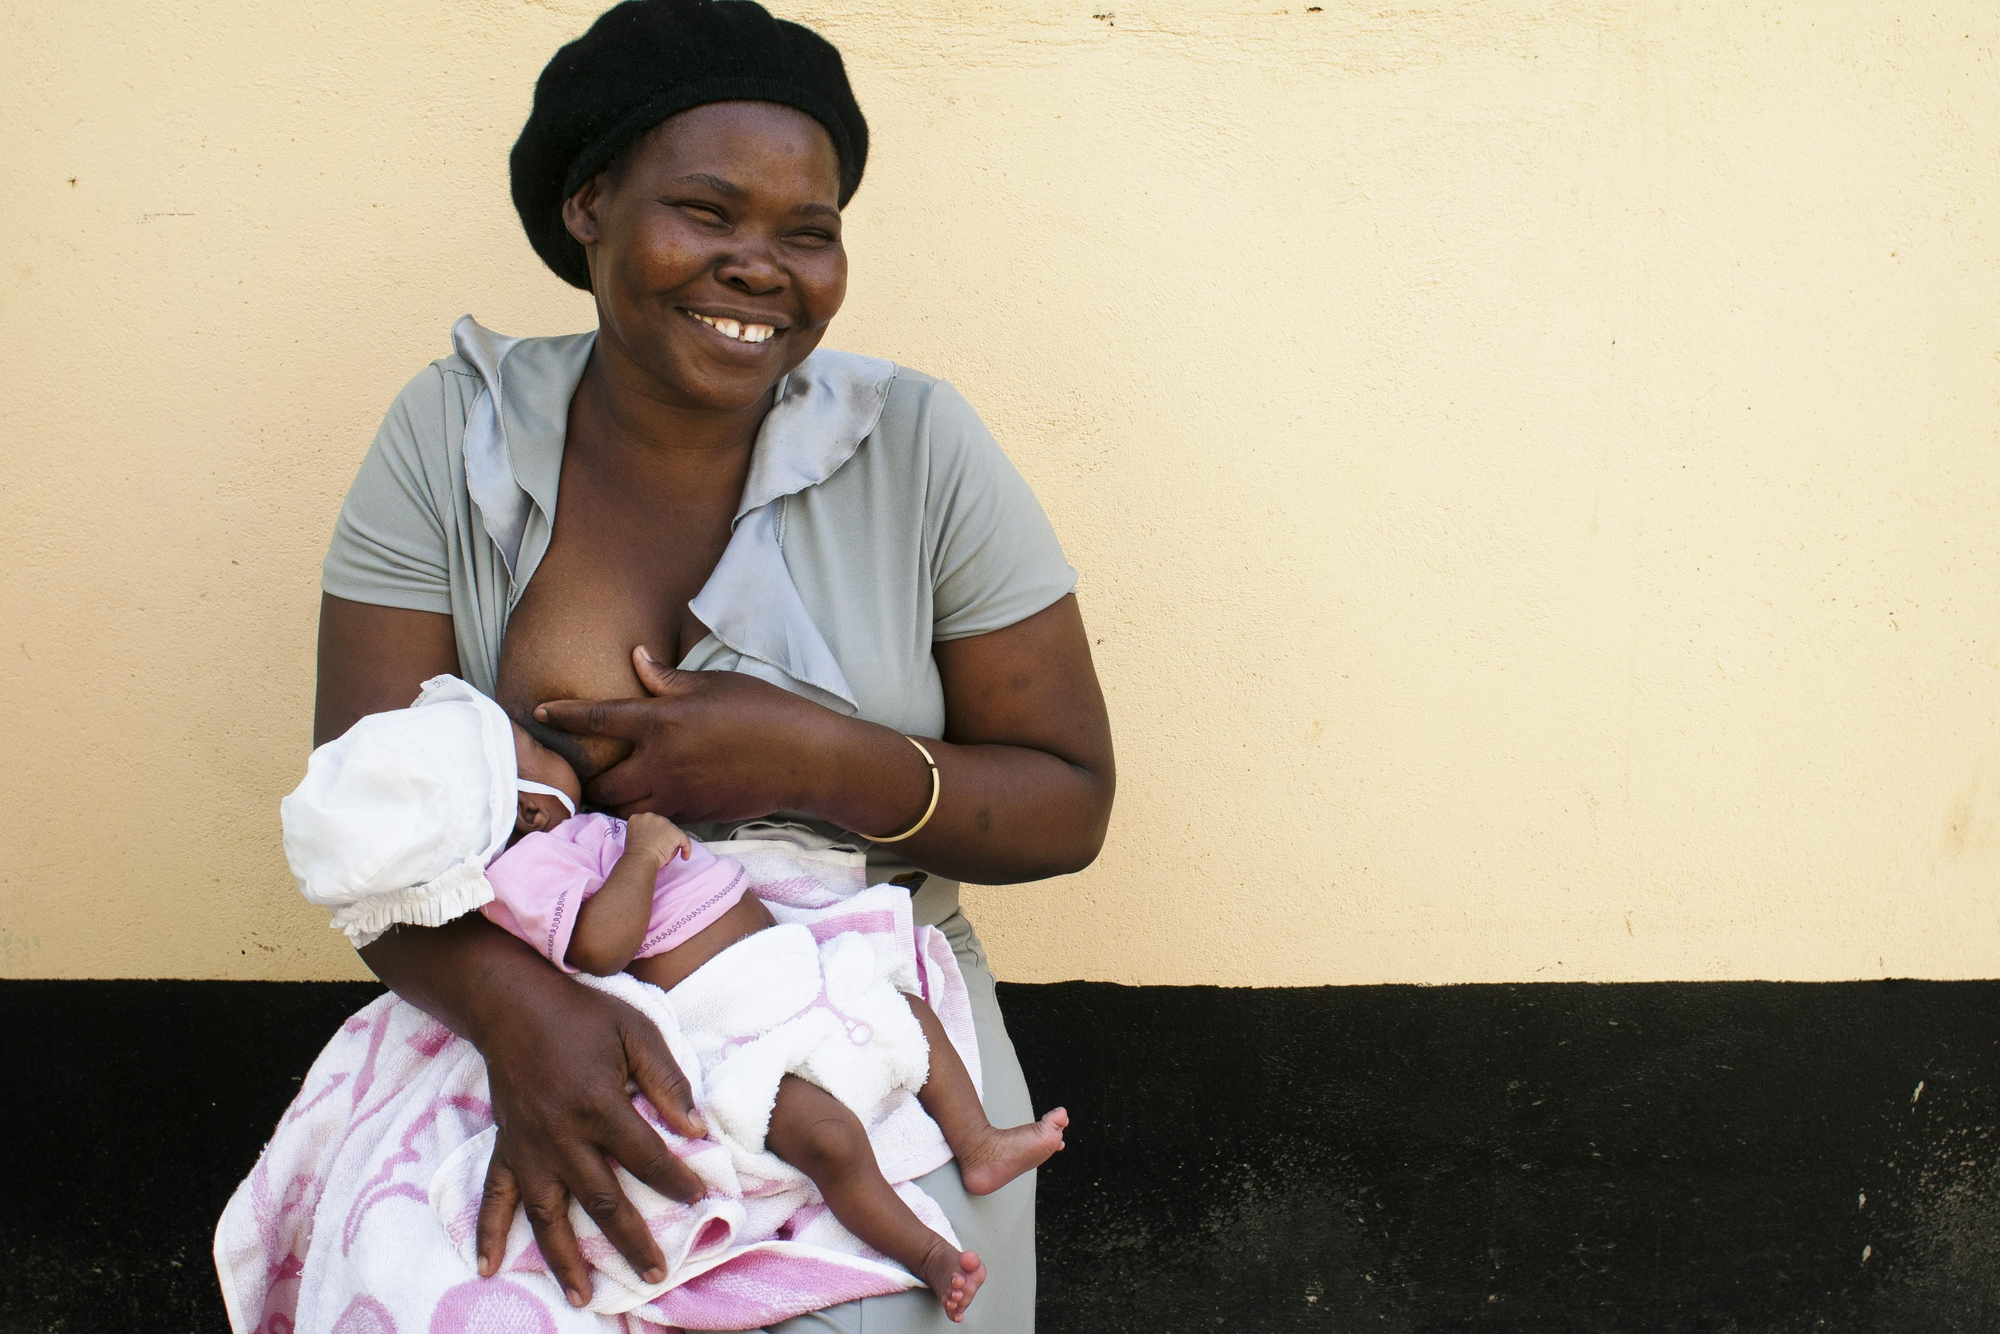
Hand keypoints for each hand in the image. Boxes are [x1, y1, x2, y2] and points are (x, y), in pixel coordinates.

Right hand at [474, 973, 708, 1306]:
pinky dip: (488, 1233)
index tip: (700, 1200)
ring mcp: (528, 1148)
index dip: (676, 1181)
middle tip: (655, 1274)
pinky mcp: (504, 1147)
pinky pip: (493, 1197)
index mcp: (598, 1106)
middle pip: (602, 1201)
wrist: (512, 1003)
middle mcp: (561, 1137)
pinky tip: (488, 1267)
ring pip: (549, 1215)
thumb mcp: (637, 1030)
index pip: (646, 1157)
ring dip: (565, 1260)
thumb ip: (668, 1079)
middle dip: (631, 1241)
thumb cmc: (581, 1014)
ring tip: (583, 1298)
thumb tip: (696, 1128)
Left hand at [536, 646, 829, 821]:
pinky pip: (655, 820)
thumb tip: (636, 658)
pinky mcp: (693, 816)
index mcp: (661, 722)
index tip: (538, 712)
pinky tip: (648, 805)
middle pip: (600, 784)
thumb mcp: (713, 684)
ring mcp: (676, 795)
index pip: (597, 719)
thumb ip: (668, 678)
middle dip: (586, 782)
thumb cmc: (762, 711)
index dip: (563, 714)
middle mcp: (660, 764)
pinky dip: (644, 815)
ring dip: (612, 804)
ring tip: (608, 794)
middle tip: (581, 773)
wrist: (802, 759)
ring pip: (623, 811)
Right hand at [625, 811, 691, 866]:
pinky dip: (686, 849)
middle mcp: (650, 816)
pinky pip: (684, 840)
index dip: (655, 834)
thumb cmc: (635, 856)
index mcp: (637, 818)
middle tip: (661, 851)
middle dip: (664, 838)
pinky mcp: (674, 832)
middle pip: (664, 826)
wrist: (638, 861)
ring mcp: (663, 823)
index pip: (652, 823)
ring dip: (671, 845)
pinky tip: (684, 856)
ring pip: (673, 833)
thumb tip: (653, 838)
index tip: (654, 843)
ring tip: (664, 856)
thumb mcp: (633, 839)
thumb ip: (642, 834)